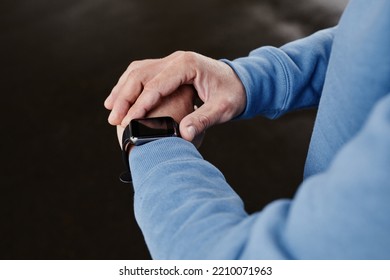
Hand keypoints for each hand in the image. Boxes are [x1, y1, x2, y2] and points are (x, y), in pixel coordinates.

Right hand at [105, 51, 245, 141]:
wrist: (240, 82)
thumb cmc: (233, 94)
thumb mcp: (223, 108)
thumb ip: (204, 120)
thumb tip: (184, 135)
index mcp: (188, 65)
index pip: (156, 84)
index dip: (141, 104)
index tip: (129, 121)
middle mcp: (176, 59)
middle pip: (141, 74)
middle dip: (125, 97)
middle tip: (114, 118)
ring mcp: (171, 62)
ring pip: (137, 71)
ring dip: (122, 89)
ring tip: (111, 109)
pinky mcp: (168, 68)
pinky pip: (142, 73)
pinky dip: (129, 85)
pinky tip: (121, 98)